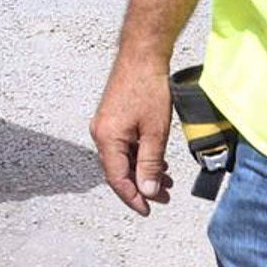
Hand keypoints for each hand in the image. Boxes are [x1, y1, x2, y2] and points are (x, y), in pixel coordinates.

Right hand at [90, 52, 175, 214]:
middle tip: (163, 198)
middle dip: (140, 186)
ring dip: (142, 171)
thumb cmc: (148, 89)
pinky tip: (157, 161)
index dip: (133, 198)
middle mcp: (100, 134)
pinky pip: (123, 145)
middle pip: (118, 170)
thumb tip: (148, 191)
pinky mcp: (112, 118)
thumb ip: (150, 164)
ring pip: (122, 158)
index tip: (148, 210)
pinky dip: (140, 156)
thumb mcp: (155, 132)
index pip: (117, 179)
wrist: (142, 55)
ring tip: (166, 182)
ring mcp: (105, 125)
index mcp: (107, 139)